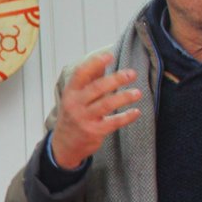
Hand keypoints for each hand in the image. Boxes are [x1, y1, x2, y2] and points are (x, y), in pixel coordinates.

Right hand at [50, 52, 141, 168]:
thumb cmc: (73, 116)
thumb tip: (104, 57)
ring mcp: (84, 119)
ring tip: (137, 93)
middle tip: (132, 74)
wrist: (64, 145)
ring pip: (106, 104)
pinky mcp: (94, 132)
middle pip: (97, 88)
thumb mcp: (76, 96)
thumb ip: (90, 78)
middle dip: (116, 79)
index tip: (110, 55)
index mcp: (70, 92)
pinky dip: (126, 117)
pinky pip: (113, 122)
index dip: (95, 62)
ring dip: (124, 97)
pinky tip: (136, 112)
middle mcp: (75, 104)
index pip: (81, 73)